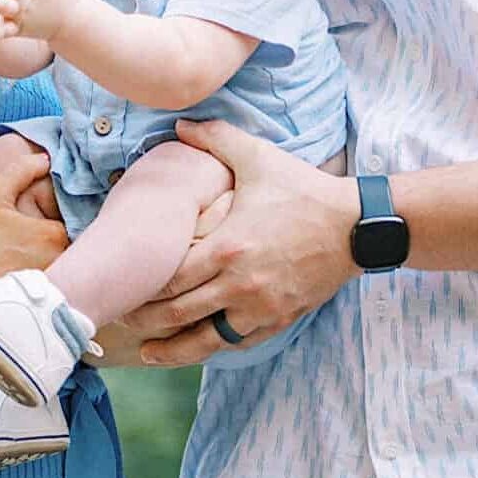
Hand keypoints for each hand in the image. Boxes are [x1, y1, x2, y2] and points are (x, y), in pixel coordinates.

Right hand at [0, 146, 67, 276]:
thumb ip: (22, 171)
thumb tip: (44, 158)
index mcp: (51, 235)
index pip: (74, 218)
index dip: (62, 212)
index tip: (47, 212)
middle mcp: (57, 261)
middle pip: (73, 241)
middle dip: (62, 232)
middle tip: (38, 228)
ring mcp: (51, 282)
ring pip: (66, 261)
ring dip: (56, 252)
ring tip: (30, 247)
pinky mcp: (41, 298)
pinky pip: (56, 279)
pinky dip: (50, 270)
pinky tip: (26, 264)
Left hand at [121, 122, 356, 367]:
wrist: (355, 225)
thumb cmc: (304, 190)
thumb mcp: (258, 157)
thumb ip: (216, 139)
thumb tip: (179, 124)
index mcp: (228, 247)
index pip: (170, 278)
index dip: (142, 286)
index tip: (123, 285)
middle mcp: (240, 284)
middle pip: (179, 314)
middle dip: (146, 320)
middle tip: (122, 319)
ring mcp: (260, 307)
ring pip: (206, 340)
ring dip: (173, 349)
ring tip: (147, 352)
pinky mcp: (278, 318)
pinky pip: (238, 342)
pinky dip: (213, 348)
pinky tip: (195, 349)